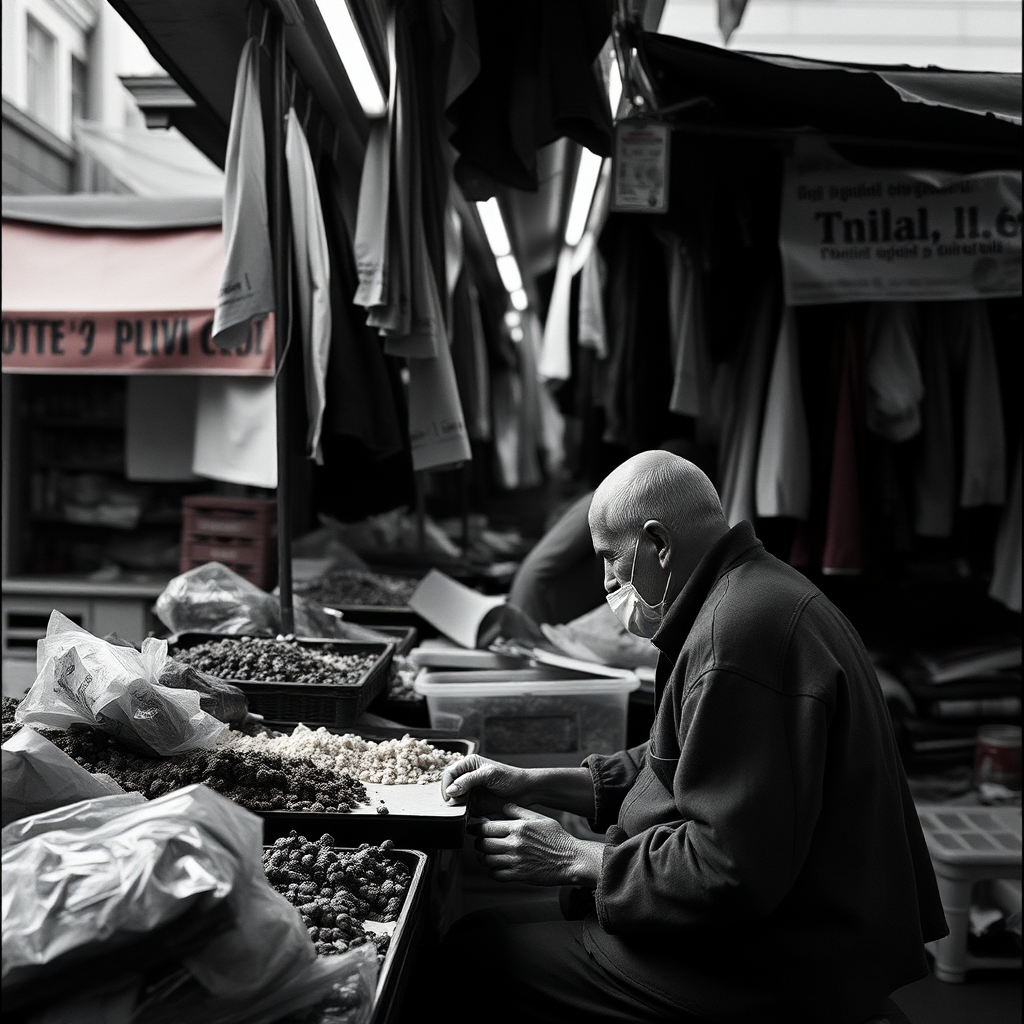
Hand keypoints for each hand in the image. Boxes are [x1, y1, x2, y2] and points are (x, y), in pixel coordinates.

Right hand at [441, 754, 531, 810]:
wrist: (524, 792)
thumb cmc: (509, 777)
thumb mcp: (488, 774)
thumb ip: (468, 780)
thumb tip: (450, 790)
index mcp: (469, 764)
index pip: (449, 773)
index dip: (446, 784)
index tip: (449, 795)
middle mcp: (466, 777)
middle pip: (448, 787)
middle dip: (449, 796)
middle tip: (455, 804)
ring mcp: (470, 792)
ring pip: (453, 800)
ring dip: (454, 806)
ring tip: (461, 809)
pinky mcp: (474, 805)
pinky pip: (462, 810)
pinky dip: (461, 813)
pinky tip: (466, 815)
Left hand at [471, 803, 604, 886]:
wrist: (571, 859)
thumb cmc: (557, 838)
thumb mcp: (540, 818)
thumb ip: (519, 811)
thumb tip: (504, 806)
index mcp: (518, 828)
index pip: (487, 827)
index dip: (477, 828)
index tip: (474, 829)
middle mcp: (515, 844)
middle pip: (483, 844)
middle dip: (479, 843)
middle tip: (481, 842)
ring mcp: (516, 861)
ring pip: (487, 860)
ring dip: (484, 858)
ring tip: (486, 855)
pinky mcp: (519, 875)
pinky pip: (496, 875)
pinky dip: (492, 872)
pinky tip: (496, 868)